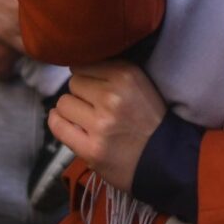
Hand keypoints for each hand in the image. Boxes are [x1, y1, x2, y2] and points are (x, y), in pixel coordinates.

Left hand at [49, 62, 165, 192]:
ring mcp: (101, 124)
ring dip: (71, 110)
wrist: (166, 158)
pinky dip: (58, 122)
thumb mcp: (139, 83)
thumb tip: (75, 66)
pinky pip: (58, 126)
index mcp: (126, 75)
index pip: (84, 65)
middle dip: (81, 94)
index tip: (96, 88)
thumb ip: (111, 71)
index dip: (88, 77)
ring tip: (86, 119)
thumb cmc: (149, 119)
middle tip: (95, 107)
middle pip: (73, 83)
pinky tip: (66, 123)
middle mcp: (112, 97)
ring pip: (63, 103)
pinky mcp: (91, 148)